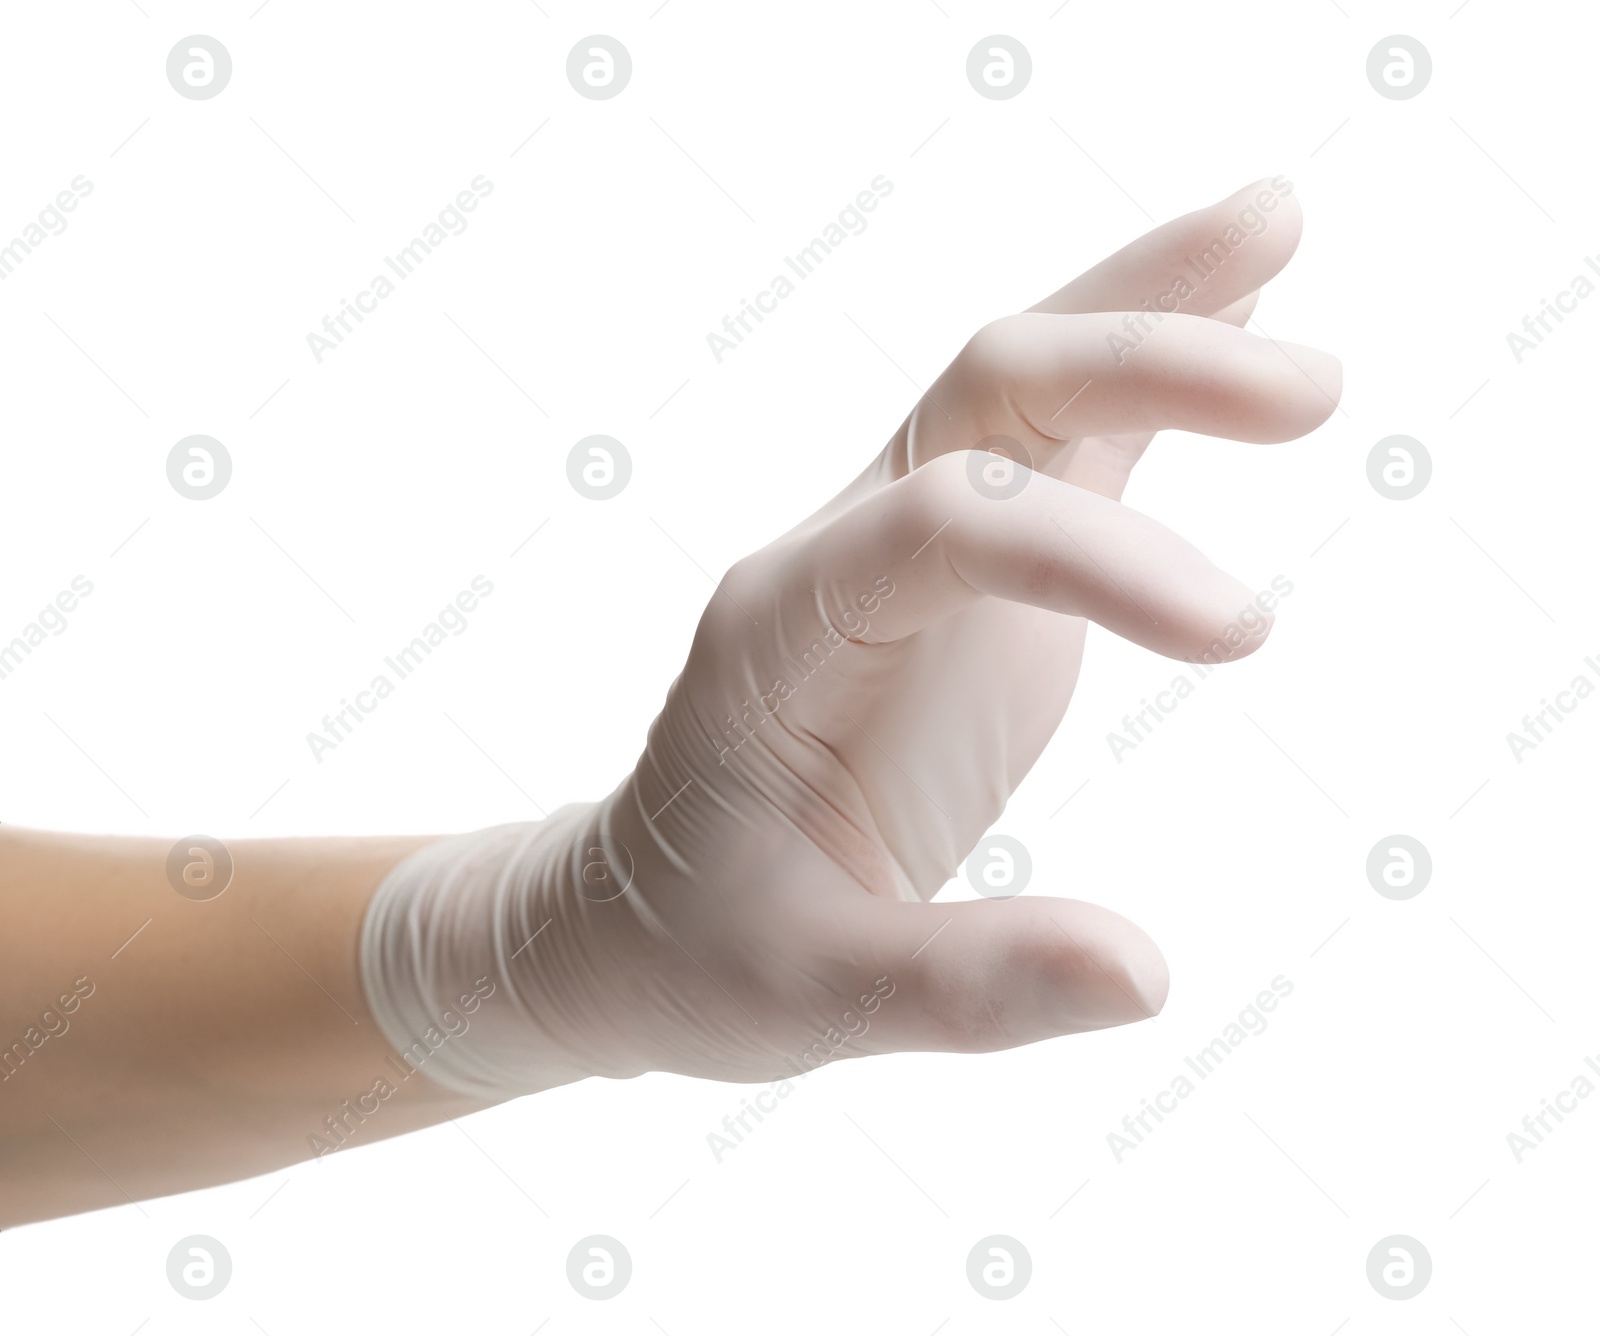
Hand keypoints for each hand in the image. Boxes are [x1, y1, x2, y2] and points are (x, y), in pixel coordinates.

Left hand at [365, 178, 1341, 1095]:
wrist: (641, 916)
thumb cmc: (707, 948)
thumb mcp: (814, 999)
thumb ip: (966, 987)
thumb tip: (1145, 977)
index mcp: (782, 633)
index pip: (944, 525)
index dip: (1093, 558)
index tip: (1238, 635)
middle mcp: (841, 554)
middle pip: (983, 393)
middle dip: (1137, 360)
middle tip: (1306, 391)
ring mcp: (902, 549)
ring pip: (1016, 380)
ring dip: (1141, 308)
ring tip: (1277, 224)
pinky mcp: (958, 577)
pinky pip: (1047, 448)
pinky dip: (1133, 379)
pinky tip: (1226, 310)